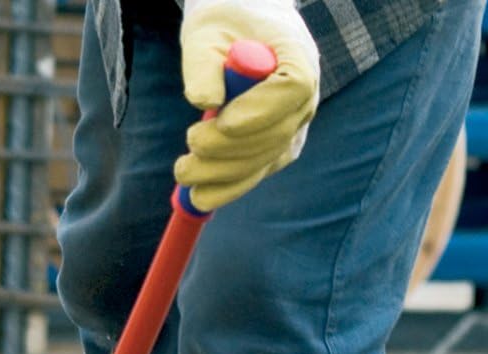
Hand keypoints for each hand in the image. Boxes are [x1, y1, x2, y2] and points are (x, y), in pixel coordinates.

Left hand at [175, 0, 319, 211]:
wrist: (241, 29)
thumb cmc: (224, 24)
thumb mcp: (207, 32)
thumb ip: (204, 64)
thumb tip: (205, 103)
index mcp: (297, 55)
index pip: (291, 88)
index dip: (258, 111)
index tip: (223, 122)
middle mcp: (304, 96)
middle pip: (275, 134)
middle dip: (227, 151)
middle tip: (186, 152)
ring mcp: (295, 126)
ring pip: (265, 161)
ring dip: (222, 175)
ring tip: (183, 172)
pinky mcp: (277, 148)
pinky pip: (257, 172)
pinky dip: (229, 187)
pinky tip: (200, 196)